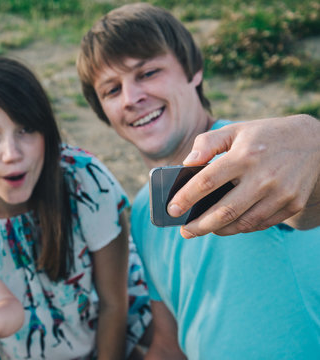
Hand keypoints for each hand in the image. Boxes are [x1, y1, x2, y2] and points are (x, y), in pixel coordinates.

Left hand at [166, 115, 319, 237]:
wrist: (315, 142)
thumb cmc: (264, 136)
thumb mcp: (235, 130)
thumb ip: (207, 143)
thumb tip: (187, 163)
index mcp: (245, 155)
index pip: (207, 181)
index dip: (186, 198)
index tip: (172, 209)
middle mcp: (263, 177)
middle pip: (224, 211)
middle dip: (199, 226)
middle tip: (184, 231)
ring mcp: (280, 193)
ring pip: (242, 223)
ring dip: (218, 230)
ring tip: (202, 229)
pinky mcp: (292, 204)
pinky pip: (260, 223)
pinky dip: (241, 227)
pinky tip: (227, 225)